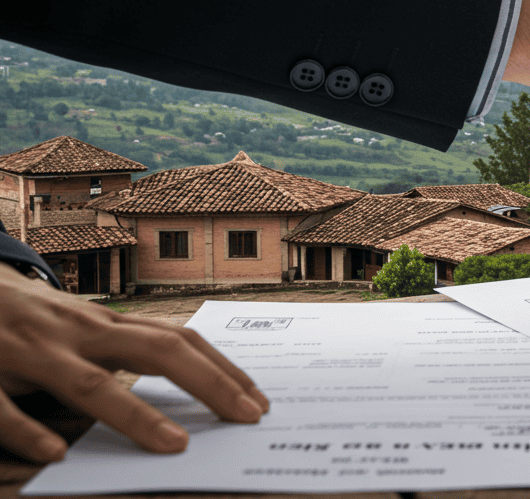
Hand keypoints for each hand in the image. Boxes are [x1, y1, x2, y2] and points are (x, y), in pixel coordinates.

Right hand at [0, 264, 268, 462]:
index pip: (177, 340)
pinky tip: (56, 454)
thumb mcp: (75, 330)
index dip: (222, 368)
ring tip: (176, 445)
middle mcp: (76, 332)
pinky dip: (27, 430)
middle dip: (208, 383)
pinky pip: (2, 406)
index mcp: (102, 326)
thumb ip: (118, 353)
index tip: (258, 399)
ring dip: (135, 414)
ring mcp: (30, 351)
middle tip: (247, 416)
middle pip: (154, 352)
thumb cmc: (25, 321)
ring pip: (88, 384)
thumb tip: (182, 386)